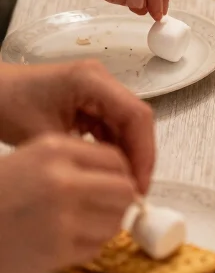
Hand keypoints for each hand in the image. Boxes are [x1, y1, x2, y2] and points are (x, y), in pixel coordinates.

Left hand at [0, 62, 154, 192]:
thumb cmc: (7, 104)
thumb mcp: (43, 135)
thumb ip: (80, 156)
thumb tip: (111, 184)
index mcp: (91, 81)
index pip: (136, 115)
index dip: (144, 152)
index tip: (139, 184)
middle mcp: (101, 81)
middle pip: (136, 120)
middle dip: (139, 157)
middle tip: (135, 191)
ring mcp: (98, 91)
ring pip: (128, 126)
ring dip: (128, 156)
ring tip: (122, 186)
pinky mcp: (92, 102)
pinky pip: (113, 127)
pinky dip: (114, 151)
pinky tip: (108, 173)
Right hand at [0, 134, 137, 272]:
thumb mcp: (31, 158)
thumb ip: (74, 161)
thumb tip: (118, 173)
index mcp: (56, 150)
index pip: (115, 158)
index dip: (120, 172)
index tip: (116, 181)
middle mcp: (65, 181)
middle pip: (123, 189)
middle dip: (120, 199)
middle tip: (107, 206)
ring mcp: (64, 218)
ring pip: (115, 221)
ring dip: (107, 224)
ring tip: (84, 224)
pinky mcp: (59, 251)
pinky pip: (97, 246)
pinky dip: (89, 245)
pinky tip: (67, 240)